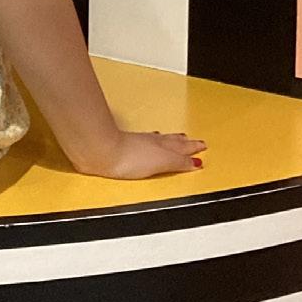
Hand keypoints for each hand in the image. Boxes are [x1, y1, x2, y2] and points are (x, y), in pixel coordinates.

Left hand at [74, 130, 206, 179]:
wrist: (100, 152)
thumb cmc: (127, 157)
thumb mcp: (162, 162)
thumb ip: (178, 162)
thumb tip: (195, 162)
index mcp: (161, 147)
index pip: (181, 148)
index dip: (192, 148)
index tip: (202, 146)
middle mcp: (150, 142)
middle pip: (171, 141)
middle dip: (183, 142)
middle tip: (192, 140)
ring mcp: (135, 143)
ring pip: (158, 140)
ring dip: (168, 140)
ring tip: (175, 139)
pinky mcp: (122, 148)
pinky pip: (143, 143)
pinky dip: (151, 142)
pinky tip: (145, 143)